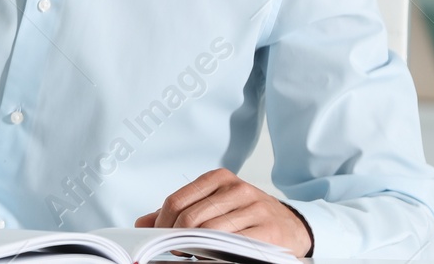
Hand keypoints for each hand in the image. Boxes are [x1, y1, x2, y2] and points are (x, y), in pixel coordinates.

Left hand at [136, 168, 312, 256]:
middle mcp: (236, 189)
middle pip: (190, 217)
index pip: (176, 201)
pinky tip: (213, 257)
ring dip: (195, 248)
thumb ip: (178, 211)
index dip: (162, 224)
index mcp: (218, 178)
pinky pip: (233, 245)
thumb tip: (142, 223)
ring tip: (194, 254)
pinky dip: (216, 254)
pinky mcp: (268, 229)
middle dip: (176, 238)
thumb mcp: (213, 205)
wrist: (292, 225)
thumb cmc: (245, 215)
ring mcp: (254, 208)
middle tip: (176, 250)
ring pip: (209, 232)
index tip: (160, 238)